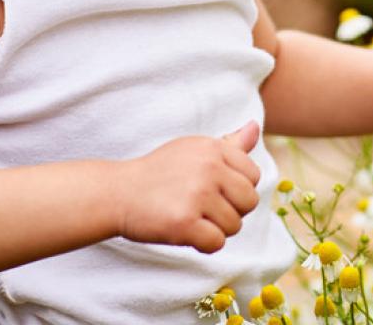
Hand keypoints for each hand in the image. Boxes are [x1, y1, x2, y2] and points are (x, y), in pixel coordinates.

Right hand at [111, 120, 262, 253]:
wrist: (117, 192)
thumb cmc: (158, 173)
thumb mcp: (193, 149)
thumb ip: (229, 144)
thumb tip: (255, 127)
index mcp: (213, 148)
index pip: (253, 176)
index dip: (236, 189)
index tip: (213, 191)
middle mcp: (209, 168)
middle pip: (249, 202)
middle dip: (231, 211)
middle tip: (203, 209)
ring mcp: (197, 195)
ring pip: (234, 226)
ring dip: (215, 229)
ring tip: (190, 218)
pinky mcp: (184, 222)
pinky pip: (217, 243)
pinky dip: (204, 245)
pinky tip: (185, 233)